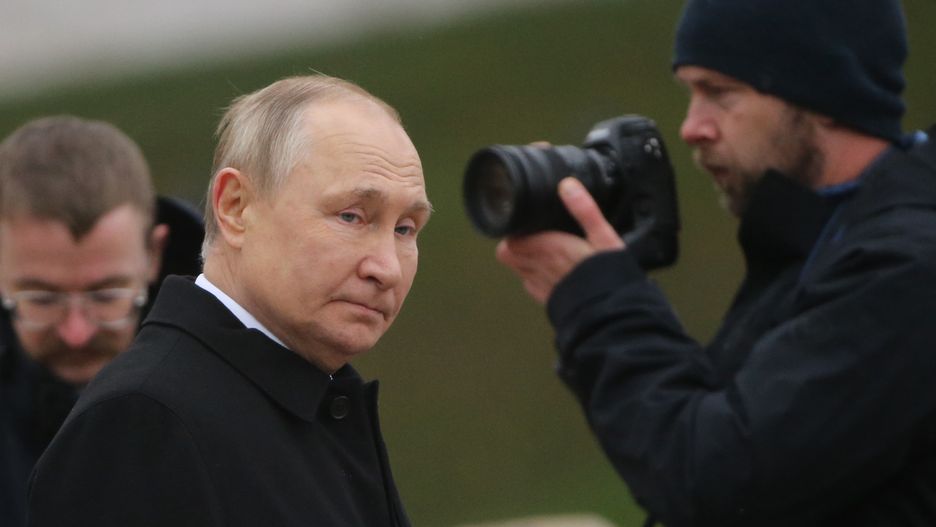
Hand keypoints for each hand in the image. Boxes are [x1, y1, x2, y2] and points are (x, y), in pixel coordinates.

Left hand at [496, 177, 624, 303]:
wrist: (613, 312)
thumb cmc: (609, 274)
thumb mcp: (603, 236)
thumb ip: (584, 209)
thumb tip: (567, 185)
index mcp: (547, 249)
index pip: (510, 241)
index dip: (514, 231)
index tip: (525, 224)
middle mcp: (539, 268)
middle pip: (509, 255)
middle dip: (515, 244)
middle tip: (532, 236)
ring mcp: (542, 287)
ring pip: (518, 271)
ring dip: (523, 261)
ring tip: (541, 252)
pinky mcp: (549, 301)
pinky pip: (532, 287)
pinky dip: (535, 279)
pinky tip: (552, 273)